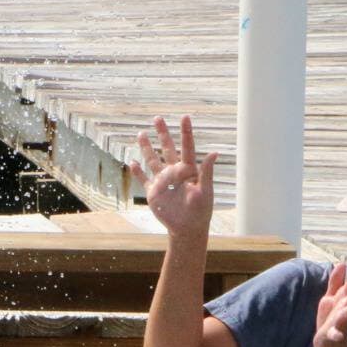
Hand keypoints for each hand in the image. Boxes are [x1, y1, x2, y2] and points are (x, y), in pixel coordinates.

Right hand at [130, 115, 216, 234]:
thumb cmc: (201, 210)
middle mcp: (174, 172)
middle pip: (167, 148)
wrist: (188, 228)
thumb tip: (214, 153)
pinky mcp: (153, 193)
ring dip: (147, 148)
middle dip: (162, 133)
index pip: (187, 147)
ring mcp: (162, 181)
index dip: (186, 132)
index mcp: (188, 170)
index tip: (185, 117)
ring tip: (141, 134)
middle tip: (157, 118)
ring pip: (153, 160)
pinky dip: (137, 172)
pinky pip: (144, 180)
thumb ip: (207, 172)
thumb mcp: (206, 191)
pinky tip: (132, 162)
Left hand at [314, 258, 346, 346]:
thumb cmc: (331, 317)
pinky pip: (334, 334)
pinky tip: (338, 337)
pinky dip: (336, 335)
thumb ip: (336, 281)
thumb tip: (342, 263)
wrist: (325, 341)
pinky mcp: (331, 333)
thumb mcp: (332, 296)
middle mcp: (345, 308)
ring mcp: (339, 320)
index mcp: (345, 298)